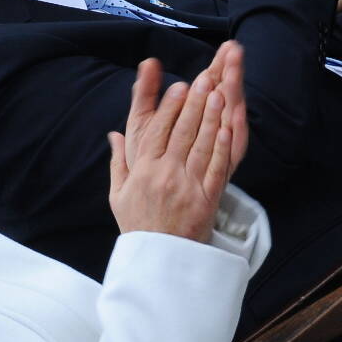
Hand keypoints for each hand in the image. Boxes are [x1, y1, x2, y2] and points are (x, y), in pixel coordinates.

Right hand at [107, 46, 246, 242]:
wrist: (159, 263)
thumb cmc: (138, 226)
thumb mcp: (118, 195)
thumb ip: (118, 162)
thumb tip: (113, 134)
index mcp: (143, 172)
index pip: (156, 132)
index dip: (168, 107)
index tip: (178, 86)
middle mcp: (164, 176)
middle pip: (181, 133)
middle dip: (193, 104)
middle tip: (202, 78)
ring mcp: (187, 188)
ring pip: (200, 146)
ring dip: (210, 118)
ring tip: (218, 93)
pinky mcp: (206, 201)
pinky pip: (216, 170)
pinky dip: (222, 148)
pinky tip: (228, 128)